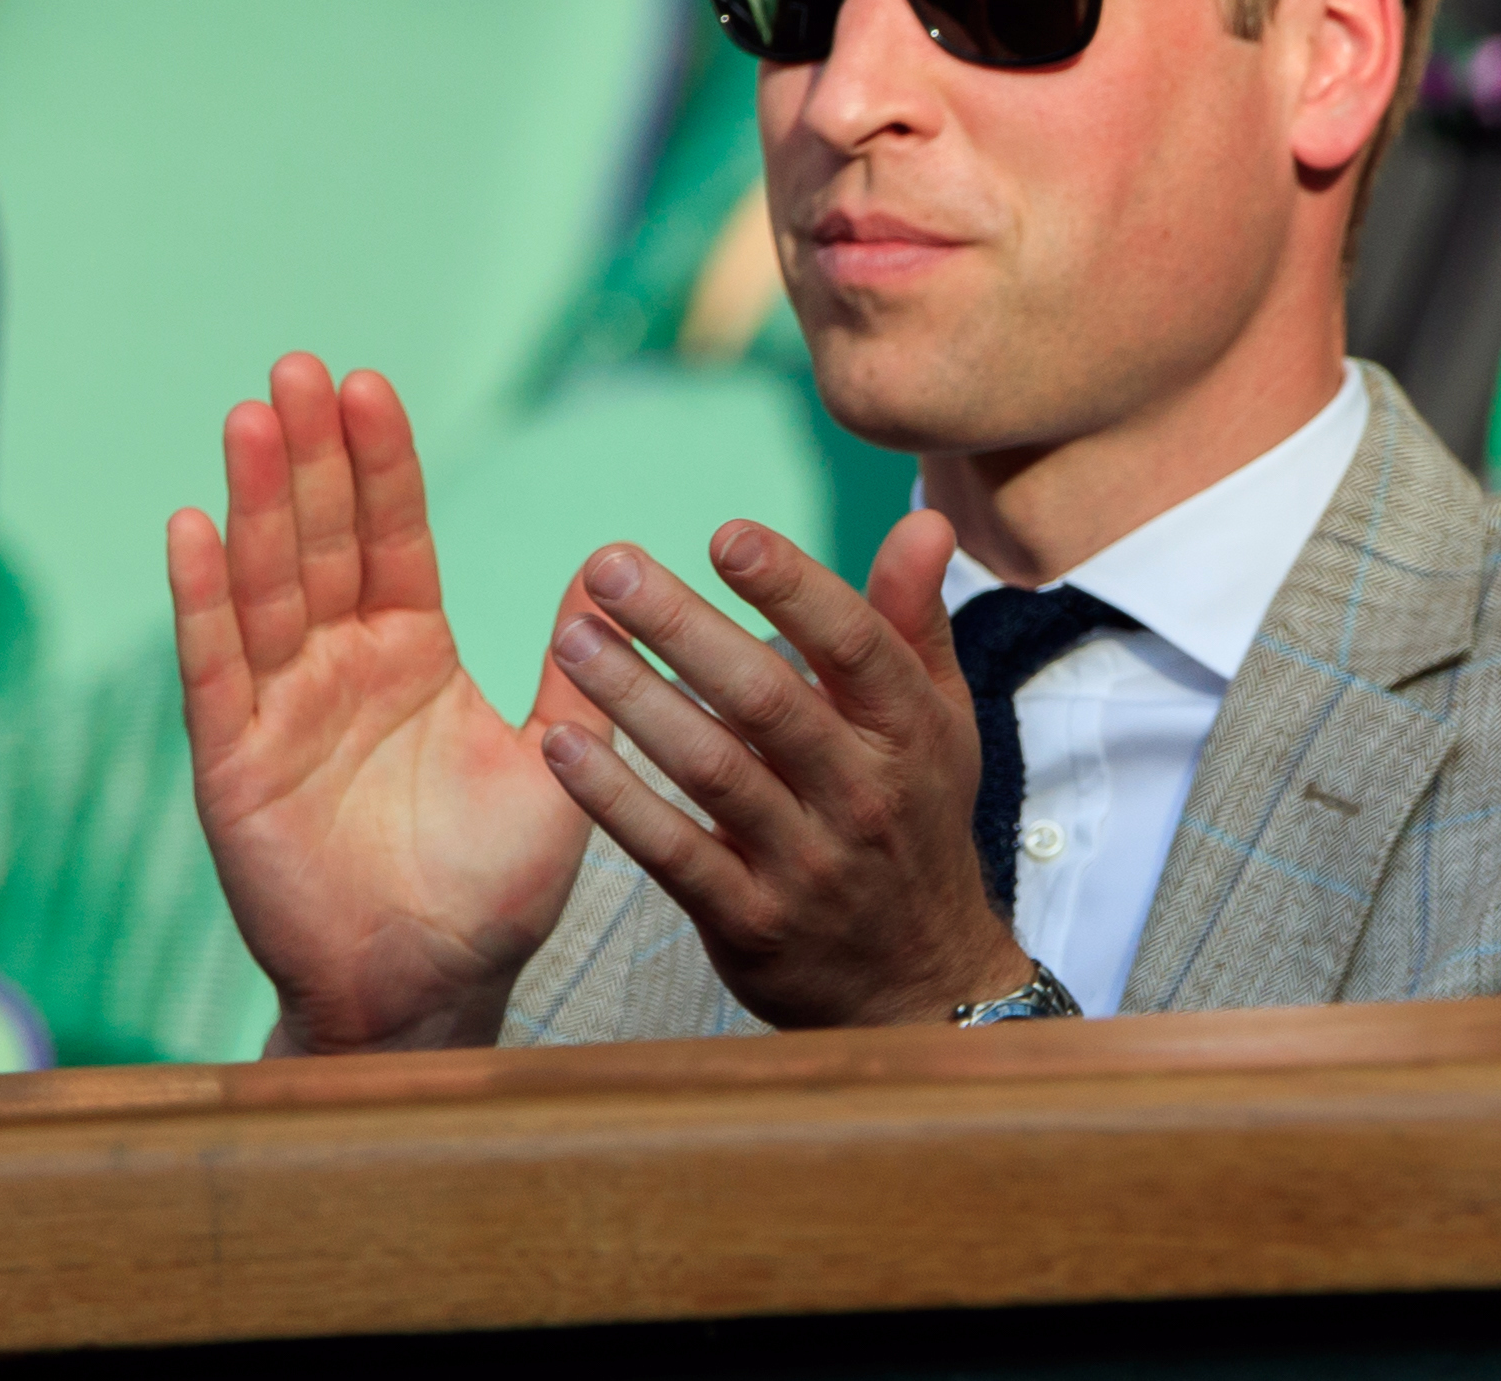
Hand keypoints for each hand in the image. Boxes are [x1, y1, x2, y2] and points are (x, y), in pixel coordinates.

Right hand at [170, 355, 607, 1054]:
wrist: (437, 984)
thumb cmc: (494, 884)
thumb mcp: (558, 761)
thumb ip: (580, 671)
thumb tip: (613, 564)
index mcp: (413, 659)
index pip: (393, 539)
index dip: (381, 464)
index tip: (371, 383)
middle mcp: (340, 672)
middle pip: (320, 543)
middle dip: (310, 456)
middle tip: (299, 365)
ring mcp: (282, 714)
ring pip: (265, 588)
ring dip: (254, 502)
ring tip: (251, 415)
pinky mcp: (237, 768)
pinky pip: (219, 671)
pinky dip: (204, 601)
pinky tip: (192, 527)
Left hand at [540, 513, 1029, 1027]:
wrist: (920, 978)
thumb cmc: (916, 819)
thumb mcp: (939, 720)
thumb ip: (914, 619)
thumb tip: (922, 521)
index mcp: (909, 731)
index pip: (853, 644)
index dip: (791, 586)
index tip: (724, 536)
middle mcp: (863, 792)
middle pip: (768, 699)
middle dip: (684, 626)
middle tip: (611, 569)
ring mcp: (806, 861)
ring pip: (712, 770)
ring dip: (635, 699)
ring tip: (573, 639)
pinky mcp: (749, 920)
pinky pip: (672, 853)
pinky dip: (614, 800)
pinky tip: (561, 746)